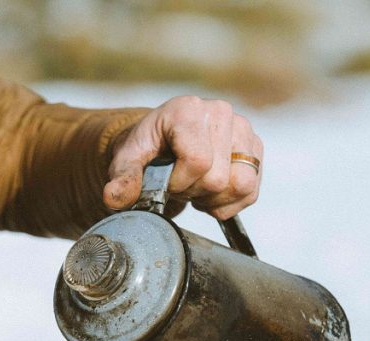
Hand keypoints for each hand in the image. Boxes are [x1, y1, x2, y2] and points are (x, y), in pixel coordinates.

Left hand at [104, 95, 262, 220]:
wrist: (163, 143)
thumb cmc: (146, 150)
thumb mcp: (127, 161)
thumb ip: (122, 178)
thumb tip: (114, 197)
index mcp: (187, 109)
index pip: (198, 161)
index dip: (180, 183)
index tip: (166, 182)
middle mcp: (220, 113)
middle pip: (218, 179)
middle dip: (194, 192)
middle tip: (179, 185)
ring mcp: (242, 129)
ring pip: (241, 186)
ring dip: (214, 199)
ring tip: (196, 188)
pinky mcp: (255, 149)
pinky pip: (251, 192)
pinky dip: (229, 203)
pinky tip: (210, 192)